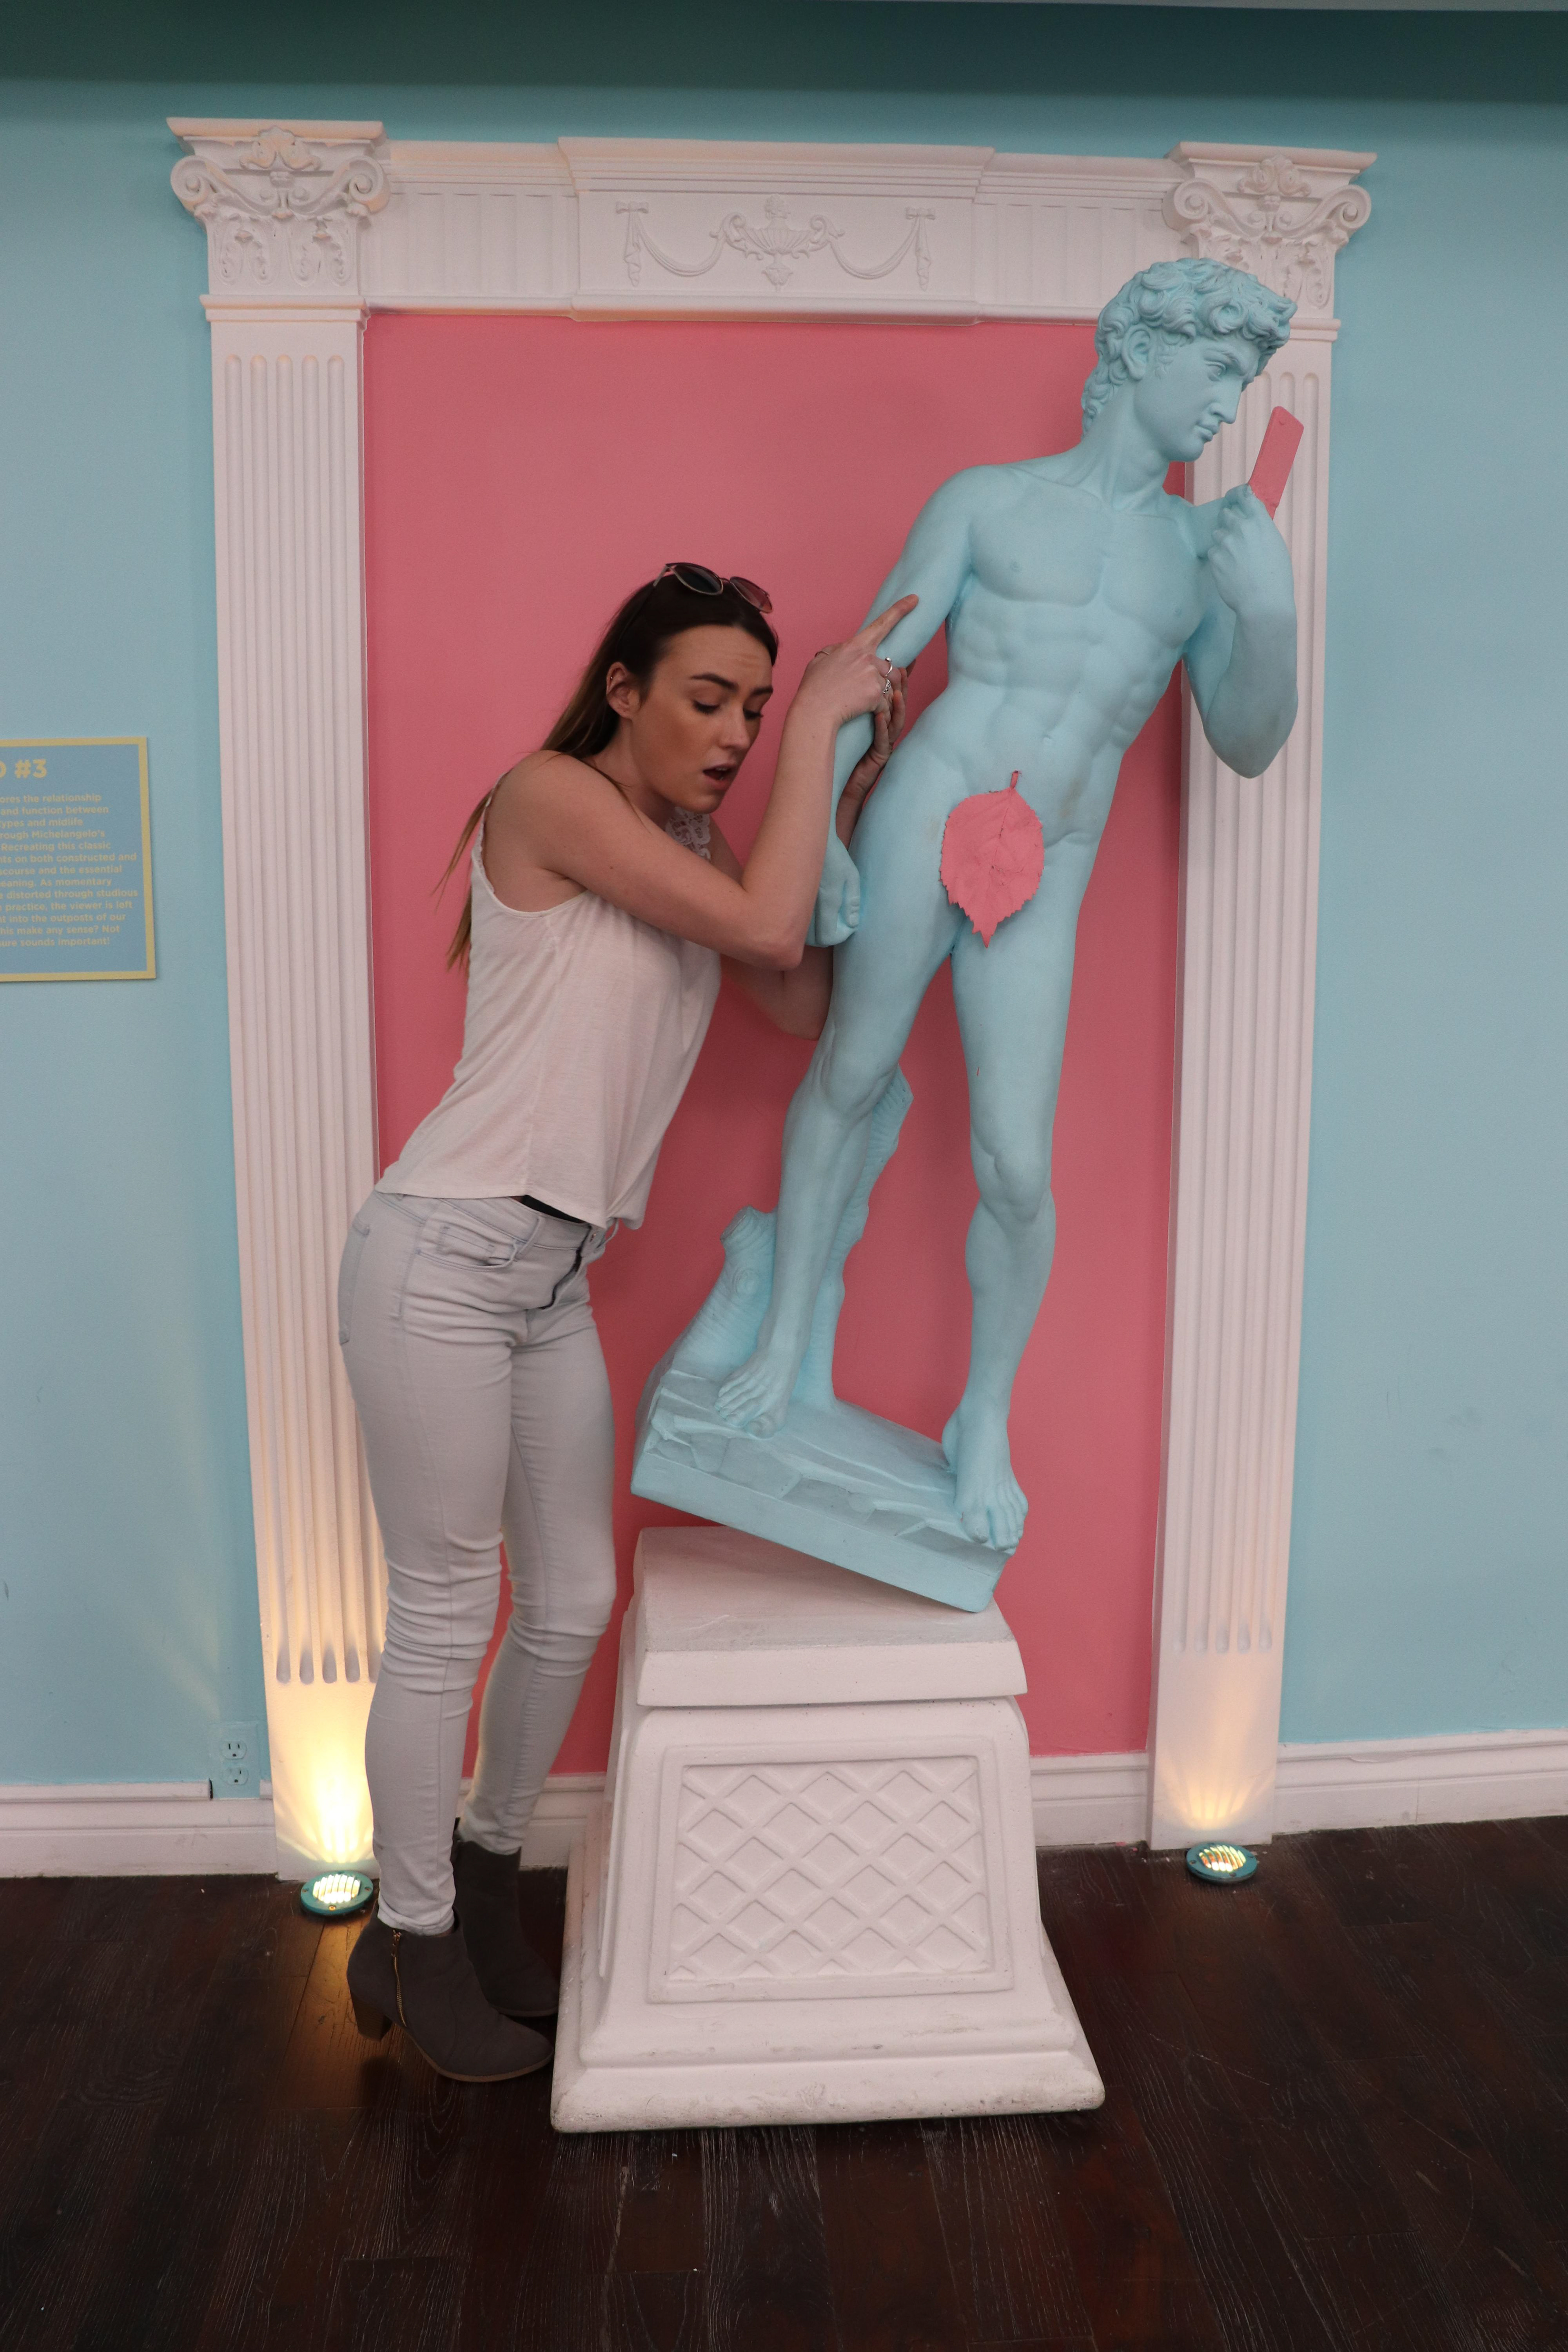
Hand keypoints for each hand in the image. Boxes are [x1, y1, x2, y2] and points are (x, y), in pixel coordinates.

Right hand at [792, 595, 918, 729]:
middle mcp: (867, 658)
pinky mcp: (876, 695)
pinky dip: (877, 710)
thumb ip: (835, 651)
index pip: (883, 623)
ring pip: (888, 684)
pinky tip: (862, 712)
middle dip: (880, 678)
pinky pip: (884, 702)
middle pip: (888, 665)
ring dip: (879, 693)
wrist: (814, 712)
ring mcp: (873, 676)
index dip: (900, 609)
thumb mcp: (819, 661)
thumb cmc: (814, 688)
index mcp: (854, 646)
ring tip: (859, 702)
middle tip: (860, 690)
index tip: (914, 599)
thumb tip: (841, 648)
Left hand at [836, 666, 907, 844]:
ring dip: (897, 705)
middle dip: (902, 687)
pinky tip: (879, 714)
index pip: (890, 693)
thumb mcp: (846, 719)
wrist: (838, 783)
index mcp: (878, 718)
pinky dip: (882, 726)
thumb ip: (850, 700)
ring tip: (897, 689)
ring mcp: (885, 744)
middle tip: (902, 669)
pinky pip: (883, 740)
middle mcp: (885, 730)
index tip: (904, 658)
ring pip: (896, 721)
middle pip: (898, 704)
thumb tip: (843, 674)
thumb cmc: (840, 751)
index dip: (898, 677)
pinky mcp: (879, 758)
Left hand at [1206, 487, 1294, 626]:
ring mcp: (1226, 542)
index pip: (1245, 496)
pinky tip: (1229, 571)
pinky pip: (1212, 552)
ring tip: (1234, 559)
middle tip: (1235, 537)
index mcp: (1260, 522)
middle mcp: (1241, 527)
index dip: (1238, 495)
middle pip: (1226, 514)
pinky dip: (1218, 559)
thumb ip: (1261, 529)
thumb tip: (1250, 522)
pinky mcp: (1214, 557)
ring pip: (1217, 534)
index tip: (1235, 498)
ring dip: (1222, 542)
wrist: (1263, 602)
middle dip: (1229, 523)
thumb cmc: (1276, 577)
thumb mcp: (1276, 545)